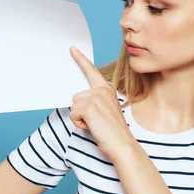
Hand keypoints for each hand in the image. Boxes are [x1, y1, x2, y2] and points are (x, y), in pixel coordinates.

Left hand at [69, 46, 134, 160]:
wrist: (121, 144)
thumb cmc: (112, 131)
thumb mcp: (106, 110)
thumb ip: (95, 100)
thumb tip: (78, 98)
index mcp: (107, 89)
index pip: (92, 71)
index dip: (80, 59)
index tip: (72, 48)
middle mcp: (102, 90)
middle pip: (76, 96)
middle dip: (81, 111)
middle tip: (97, 121)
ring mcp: (95, 97)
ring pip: (74, 106)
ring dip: (80, 118)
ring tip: (95, 124)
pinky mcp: (89, 106)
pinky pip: (73, 114)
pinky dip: (79, 124)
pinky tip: (92, 127)